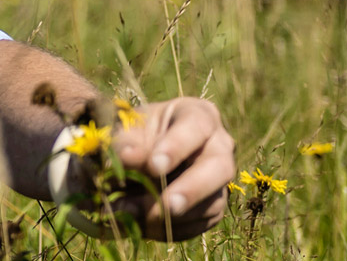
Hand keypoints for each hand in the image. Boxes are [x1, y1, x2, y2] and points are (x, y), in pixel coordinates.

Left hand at [107, 97, 234, 240]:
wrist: (140, 156)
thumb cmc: (137, 133)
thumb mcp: (128, 130)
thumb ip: (126, 141)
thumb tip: (125, 158)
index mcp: (199, 116)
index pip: (196, 127)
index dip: (177, 147)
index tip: (153, 166)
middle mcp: (219, 147)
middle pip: (220, 168)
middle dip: (192, 190)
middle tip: (167, 206)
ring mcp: (219, 181)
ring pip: (211, 203)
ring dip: (172, 216)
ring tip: (131, 214)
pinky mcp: (212, 207)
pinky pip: (199, 224)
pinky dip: (170, 230)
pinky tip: (142, 225)